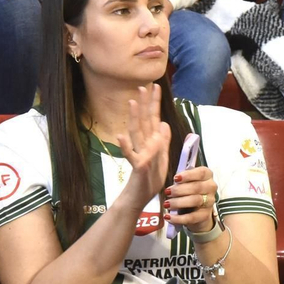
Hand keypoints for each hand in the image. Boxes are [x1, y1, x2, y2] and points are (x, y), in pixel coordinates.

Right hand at [113, 84, 173, 214]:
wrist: (139, 197)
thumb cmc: (150, 179)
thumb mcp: (162, 157)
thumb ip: (163, 140)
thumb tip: (164, 123)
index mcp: (152, 142)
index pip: (154, 118)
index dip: (154, 103)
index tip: (155, 86)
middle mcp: (145, 145)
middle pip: (145, 121)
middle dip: (145, 104)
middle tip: (143, 86)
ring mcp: (140, 155)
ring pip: (137, 133)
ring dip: (134, 118)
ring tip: (133, 102)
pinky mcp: (138, 167)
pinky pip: (131, 155)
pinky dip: (125, 146)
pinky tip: (120, 136)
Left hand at [164, 165, 217, 232]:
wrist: (197, 210)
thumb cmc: (189, 190)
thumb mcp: (186, 181)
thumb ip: (181, 178)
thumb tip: (172, 180)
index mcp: (207, 175)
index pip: (201, 173)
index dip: (188, 175)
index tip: (175, 178)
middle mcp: (211, 187)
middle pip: (197, 187)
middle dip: (180, 190)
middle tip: (167, 192)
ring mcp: (209, 202)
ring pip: (195, 201)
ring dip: (178, 202)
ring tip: (166, 204)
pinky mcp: (205, 215)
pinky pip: (191, 217)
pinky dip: (178, 218)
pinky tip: (168, 217)